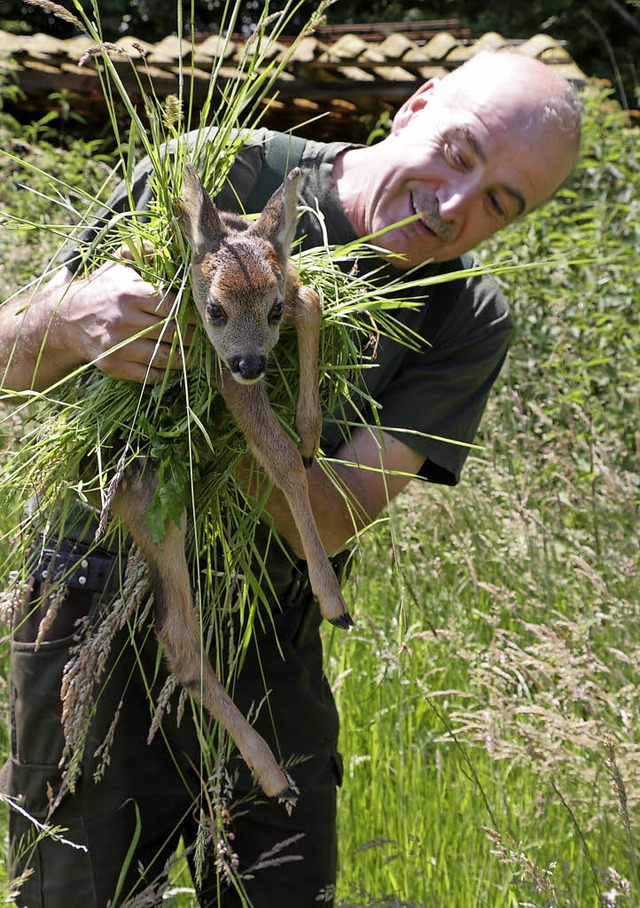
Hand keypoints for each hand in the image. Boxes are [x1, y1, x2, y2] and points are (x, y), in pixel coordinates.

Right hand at [62, 248, 194, 383]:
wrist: (65, 318)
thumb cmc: (100, 289)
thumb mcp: (117, 265)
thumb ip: (142, 252)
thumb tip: (165, 245)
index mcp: (130, 294)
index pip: (174, 306)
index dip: (192, 314)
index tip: (202, 317)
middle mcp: (124, 320)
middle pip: (173, 332)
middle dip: (193, 337)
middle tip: (205, 337)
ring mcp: (118, 345)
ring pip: (163, 356)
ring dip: (184, 359)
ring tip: (196, 355)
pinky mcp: (112, 365)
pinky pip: (147, 374)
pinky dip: (164, 373)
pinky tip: (174, 368)